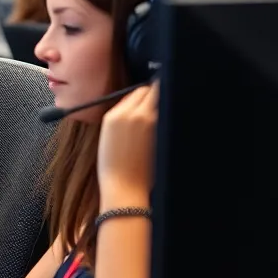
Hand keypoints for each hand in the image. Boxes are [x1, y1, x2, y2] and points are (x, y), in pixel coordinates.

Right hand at [96, 83, 157, 209]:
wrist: (124, 187)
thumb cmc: (115, 166)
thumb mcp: (108, 136)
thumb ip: (123, 116)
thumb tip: (139, 102)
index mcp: (115, 115)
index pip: (137, 91)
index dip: (145, 96)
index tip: (149, 101)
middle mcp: (133, 114)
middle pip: (153, 90)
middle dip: (158, 95)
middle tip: (160, 106)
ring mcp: (149, 122)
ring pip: (163, 102)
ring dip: (164, 107)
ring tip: (161, 123)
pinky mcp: (162, 132)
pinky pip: (169, 118)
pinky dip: (169, 120)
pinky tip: (165, 133)